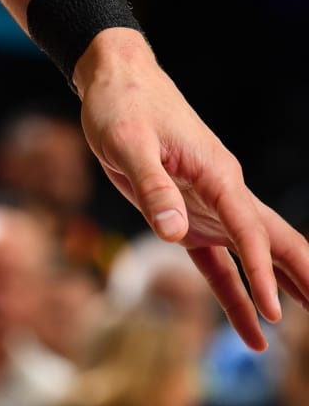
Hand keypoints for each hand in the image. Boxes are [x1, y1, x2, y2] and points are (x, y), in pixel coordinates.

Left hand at [77, 29, 308, 348]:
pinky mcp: (189, 217)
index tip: (276, 313)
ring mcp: (210, 206)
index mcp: (217, 174)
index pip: (249, 230)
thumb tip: (173, 232)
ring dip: (280, 287)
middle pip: (274, 240)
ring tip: (303, 324)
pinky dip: (235, 293)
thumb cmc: (121, 106)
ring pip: (254, 253)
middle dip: (302, 276)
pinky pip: (217, 263)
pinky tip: (251, 325)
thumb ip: (152, 186)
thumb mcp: (128, 142)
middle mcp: (223, 192)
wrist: (116, 80)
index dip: (263, 272)